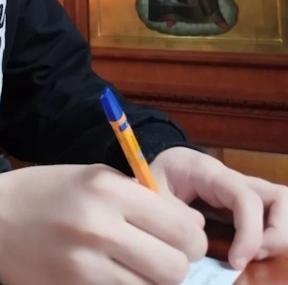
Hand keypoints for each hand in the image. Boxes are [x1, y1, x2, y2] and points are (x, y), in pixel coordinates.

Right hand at [0, 163, 207, 284]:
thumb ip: (140, 198)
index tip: (185, 240)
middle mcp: (99, 227)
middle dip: (177, 266)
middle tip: (164, 259)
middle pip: (174, 267)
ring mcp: (85, 267)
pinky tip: (117, 277)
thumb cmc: (46, 191)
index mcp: (106, 189)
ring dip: (153, 283)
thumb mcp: (91, 176)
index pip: (180, 228)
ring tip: (137, 268)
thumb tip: (192, 226)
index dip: (192, 239)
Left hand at [151, 147, 287, 269]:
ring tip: (252, 256)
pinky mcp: (249, 208)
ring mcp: (247, 193)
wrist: (166, 165)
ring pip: (282, 207)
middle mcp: (237, 180)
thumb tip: (199, 228)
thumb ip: (171, 209)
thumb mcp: (153, 188)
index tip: (236, 262)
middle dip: (276, 236)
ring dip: (278, 237)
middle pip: (279, 198)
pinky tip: (248, 254)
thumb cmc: (162, 175)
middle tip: (249, 259)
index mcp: (211, 172)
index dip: (250, 233)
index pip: (246, 198)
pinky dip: (270, 239)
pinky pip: (273, 219)